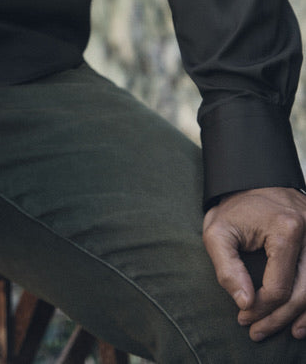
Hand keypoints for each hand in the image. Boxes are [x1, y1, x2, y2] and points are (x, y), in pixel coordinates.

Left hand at [203, 187, 305, 340]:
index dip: (261, 308)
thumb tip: (246, 303)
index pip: (278, 286)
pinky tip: (302, 318)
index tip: (243, 316)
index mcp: (286, 229)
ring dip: (302, 315)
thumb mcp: (217, 232)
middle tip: (256, 331)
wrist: (252, 181)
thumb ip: (227, 268)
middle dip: (278, 318)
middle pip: (302, 293)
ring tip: (286, 332)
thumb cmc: (234, 208)